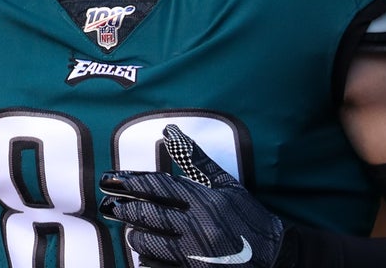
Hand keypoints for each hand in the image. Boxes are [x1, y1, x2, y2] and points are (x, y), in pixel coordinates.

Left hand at [99, 124, 289, 266]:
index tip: (112, 178)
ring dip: (135, 236)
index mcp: (207, 202)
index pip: (160, 187)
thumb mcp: (227, 186)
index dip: (133, 181)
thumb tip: (170, 131)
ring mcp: (196, 255)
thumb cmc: (250, 219)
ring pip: (150, 243)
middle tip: (107, 204)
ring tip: (130, 229)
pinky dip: (148, 261)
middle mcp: (199, 228)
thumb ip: (195, 159)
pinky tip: (143, 256)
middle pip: (149, 214)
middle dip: (124, 208)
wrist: (278, 260)